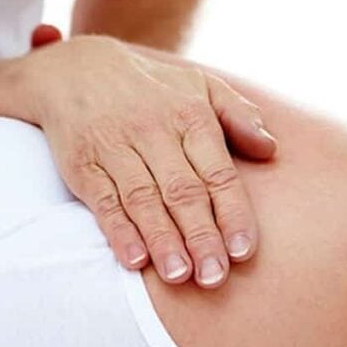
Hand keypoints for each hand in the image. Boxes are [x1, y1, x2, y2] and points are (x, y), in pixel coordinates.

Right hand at [20, 35, 275, 287]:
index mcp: (191, 116)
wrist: (74, 69)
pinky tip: (134, 259)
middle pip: (183, 192)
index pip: (218, 173)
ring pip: (144, 199)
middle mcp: (154, 131)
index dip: (232, 213)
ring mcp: (116, 147)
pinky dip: (118, 231)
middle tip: (215, 277)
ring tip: (180, 275)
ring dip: (162, 240)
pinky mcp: (82, 163)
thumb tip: (271, 148)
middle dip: (201, 236)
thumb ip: (239, 116)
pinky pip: (103, 201)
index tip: (244, 250)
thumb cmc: (152, 88)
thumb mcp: (200, 86)